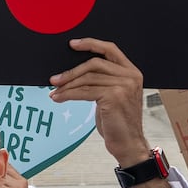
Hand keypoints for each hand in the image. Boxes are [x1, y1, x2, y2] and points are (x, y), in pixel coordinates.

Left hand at [49, 37, 148, 165]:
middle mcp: (130, 76)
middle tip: (55, 79)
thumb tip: (75, 72)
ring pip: (87, 79)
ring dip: (67, 85)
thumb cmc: (118, 122)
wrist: (128, 144)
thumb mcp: (114, 96)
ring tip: (54, 91)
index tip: (72, 44)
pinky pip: (84, 92)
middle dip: (71, 71)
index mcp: (132, 72)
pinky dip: (68, 94)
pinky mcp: (114, 97)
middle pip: (94, 64)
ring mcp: (124, 86)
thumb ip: (103, 80)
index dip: (91, 44)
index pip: (110, 49)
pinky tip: (59, 98)